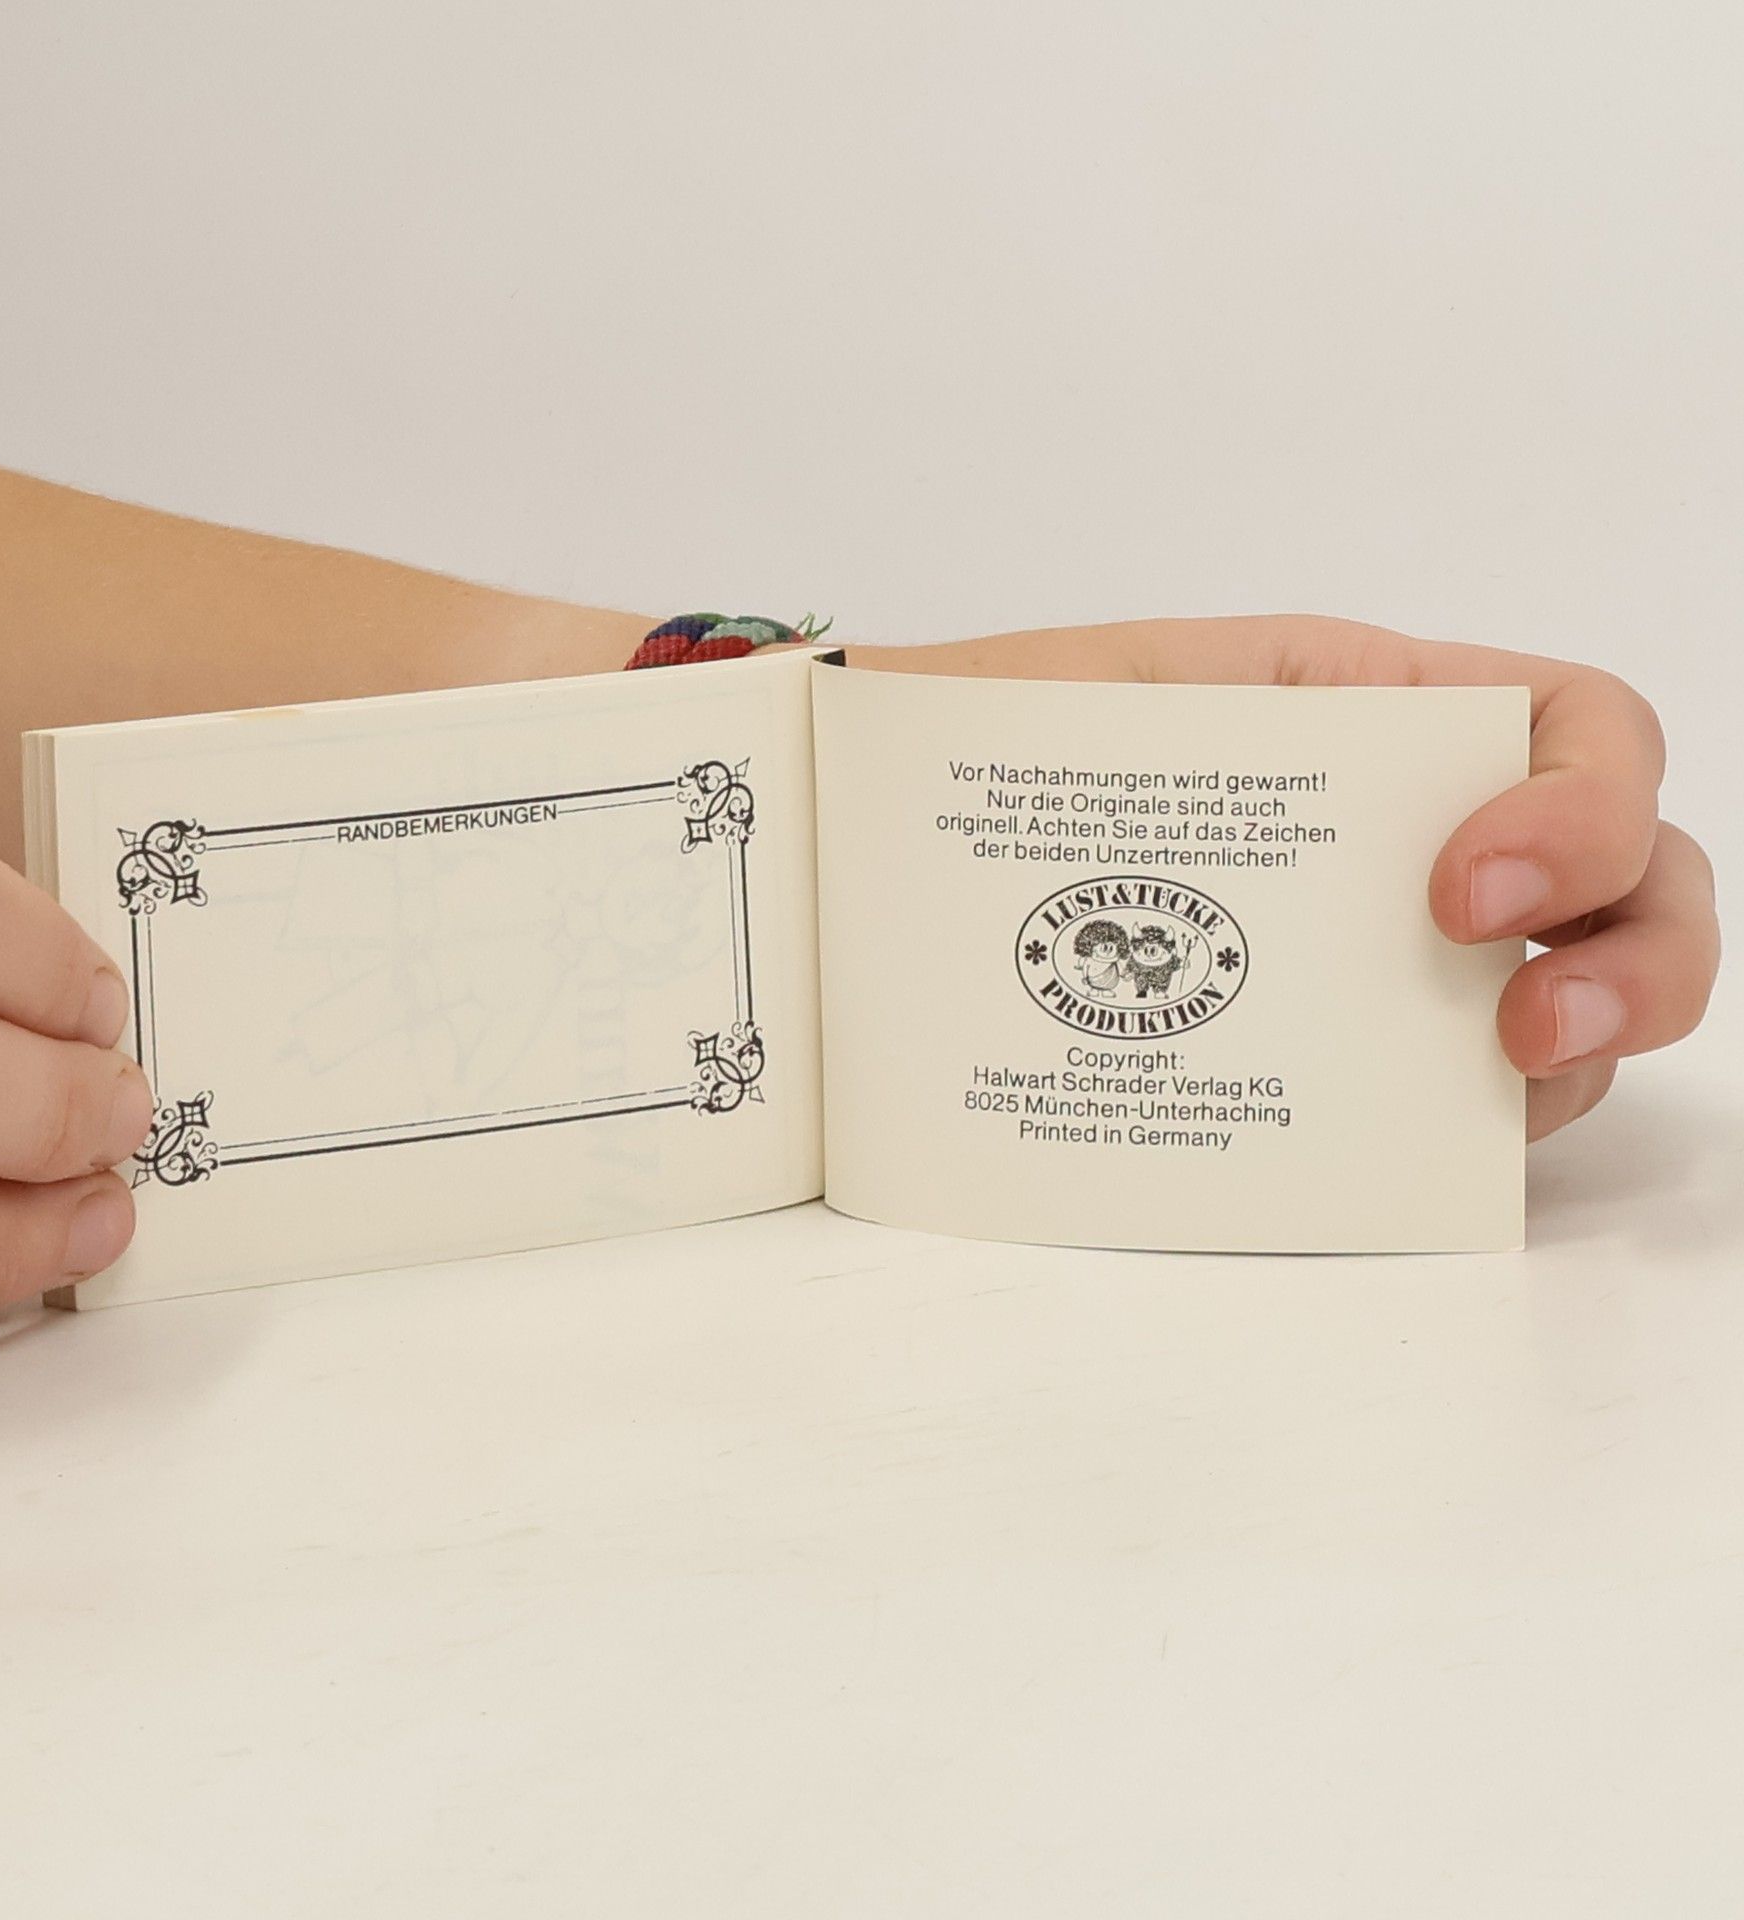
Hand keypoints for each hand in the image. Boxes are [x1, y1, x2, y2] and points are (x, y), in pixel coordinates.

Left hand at [863, 614, 1718, 1139]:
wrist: (870, 873)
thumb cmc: (966, 765)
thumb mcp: (1070, 692)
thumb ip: (1164, 694)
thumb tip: (1169, 735)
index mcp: (1362, 711)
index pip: (1569, 725)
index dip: (1577, 802)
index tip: (1458, 888)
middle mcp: (1404, 833)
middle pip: (1630, 874)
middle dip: (1636, 949)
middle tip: (1524, 1022)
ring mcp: (1385, 957)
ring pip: (1572, 993)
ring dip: (1590, 1043)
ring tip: (1494, 1092)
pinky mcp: (1334, 1061)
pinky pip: (1462, 1099)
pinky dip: (1483, 1125)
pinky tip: (1429, 1137)